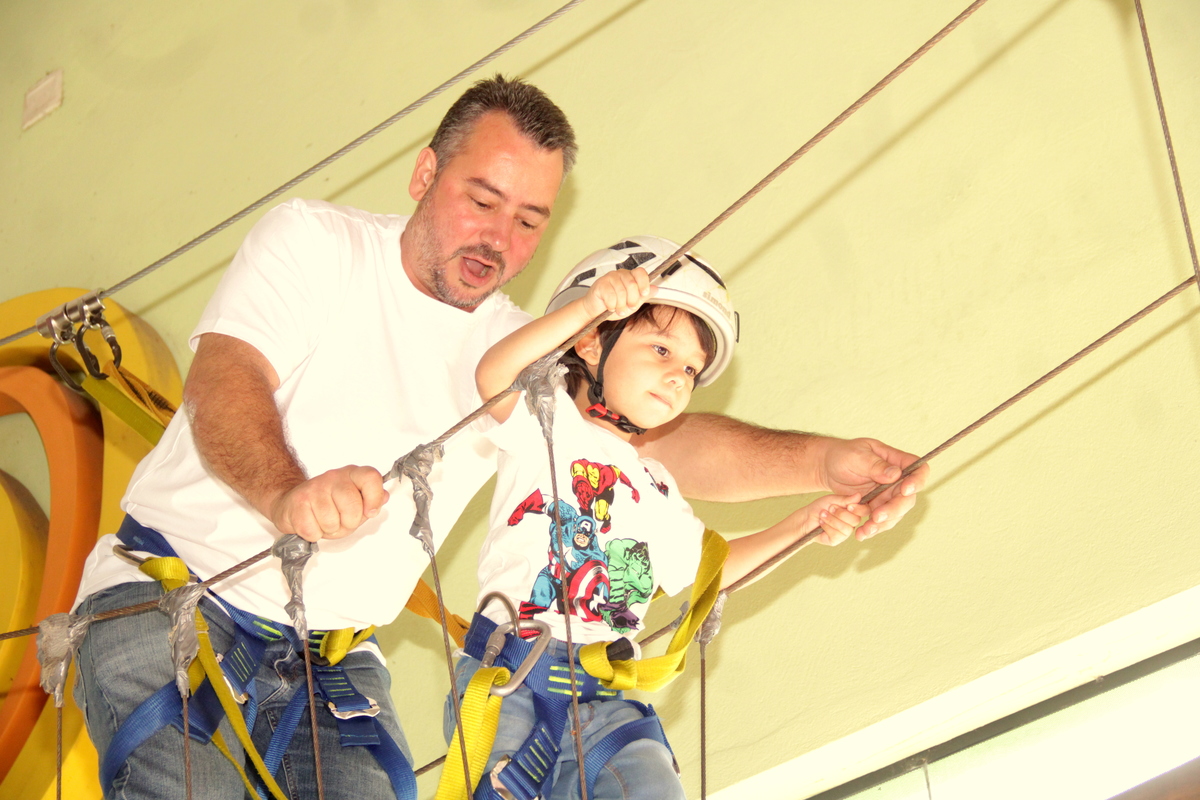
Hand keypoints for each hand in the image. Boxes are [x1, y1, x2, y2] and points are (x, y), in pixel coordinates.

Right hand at [268, 465, 388, 541]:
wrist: (292, 503)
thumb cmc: (328, 506)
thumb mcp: (355, 504)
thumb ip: (371, 501)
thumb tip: (383, 497)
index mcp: (352, 475)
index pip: (371, 477)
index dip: (374, 498)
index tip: (370, 512)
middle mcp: (334, 477)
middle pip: (352, 506)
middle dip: (349, 523)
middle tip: (340, 521)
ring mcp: (314, 488)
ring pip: (331, 521)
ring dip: (329, 530)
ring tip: (324, 522)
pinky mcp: (297, 501)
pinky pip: (312, 530)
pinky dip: (313, 534)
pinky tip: (311, 524)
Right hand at [583, 267, 653, 318]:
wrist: (596, 311)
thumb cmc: (615, 306)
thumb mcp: (632, 304)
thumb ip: (643, 296)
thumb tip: (656, 289)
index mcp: (630, 276)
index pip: (641, 272)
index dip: (644, 283)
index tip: (644, 294)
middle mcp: (621, 274)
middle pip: (632, 284)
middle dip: (632, 300)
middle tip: (628, 307)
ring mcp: (610, 277)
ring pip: (621, 291)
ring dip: (621, 305)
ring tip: (618, 310)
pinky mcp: (601, 284)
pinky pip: (610, 296)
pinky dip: (612, 305)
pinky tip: (609, 307)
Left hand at [805, 493, 868, 544]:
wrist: (806, 517)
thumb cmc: (820, 507)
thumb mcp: (832, 500)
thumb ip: (845, 499)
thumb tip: (859, 495)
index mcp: (853, 511)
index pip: (865, 511)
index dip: (858, 509)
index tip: (848, 506)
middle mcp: (851, 522)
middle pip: (856, 520)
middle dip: (840, 513)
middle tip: (829, 508)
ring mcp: (845, 532)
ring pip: (846, 529)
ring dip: (832, 520)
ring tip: (822, 514)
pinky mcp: (836, 540)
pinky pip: (837, 535)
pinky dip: (827, 527)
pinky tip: (821, 522)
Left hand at [819, 438, 927, 538]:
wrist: (827, 468)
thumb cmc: (843, 454)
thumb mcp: (857, 455)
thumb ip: (875, 465)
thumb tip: (895, 475)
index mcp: (897, 461)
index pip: (919, 471)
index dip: (917, 482)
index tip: (905, 491)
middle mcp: (897, 481)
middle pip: (907, 498)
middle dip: (894, 510)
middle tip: (877, 516)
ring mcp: (887, 495)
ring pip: (895, 514)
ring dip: (882, 524)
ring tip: (866, 529)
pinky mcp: (877, 507)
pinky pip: (880, 521)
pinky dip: (872, 528)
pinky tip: (860, 533)